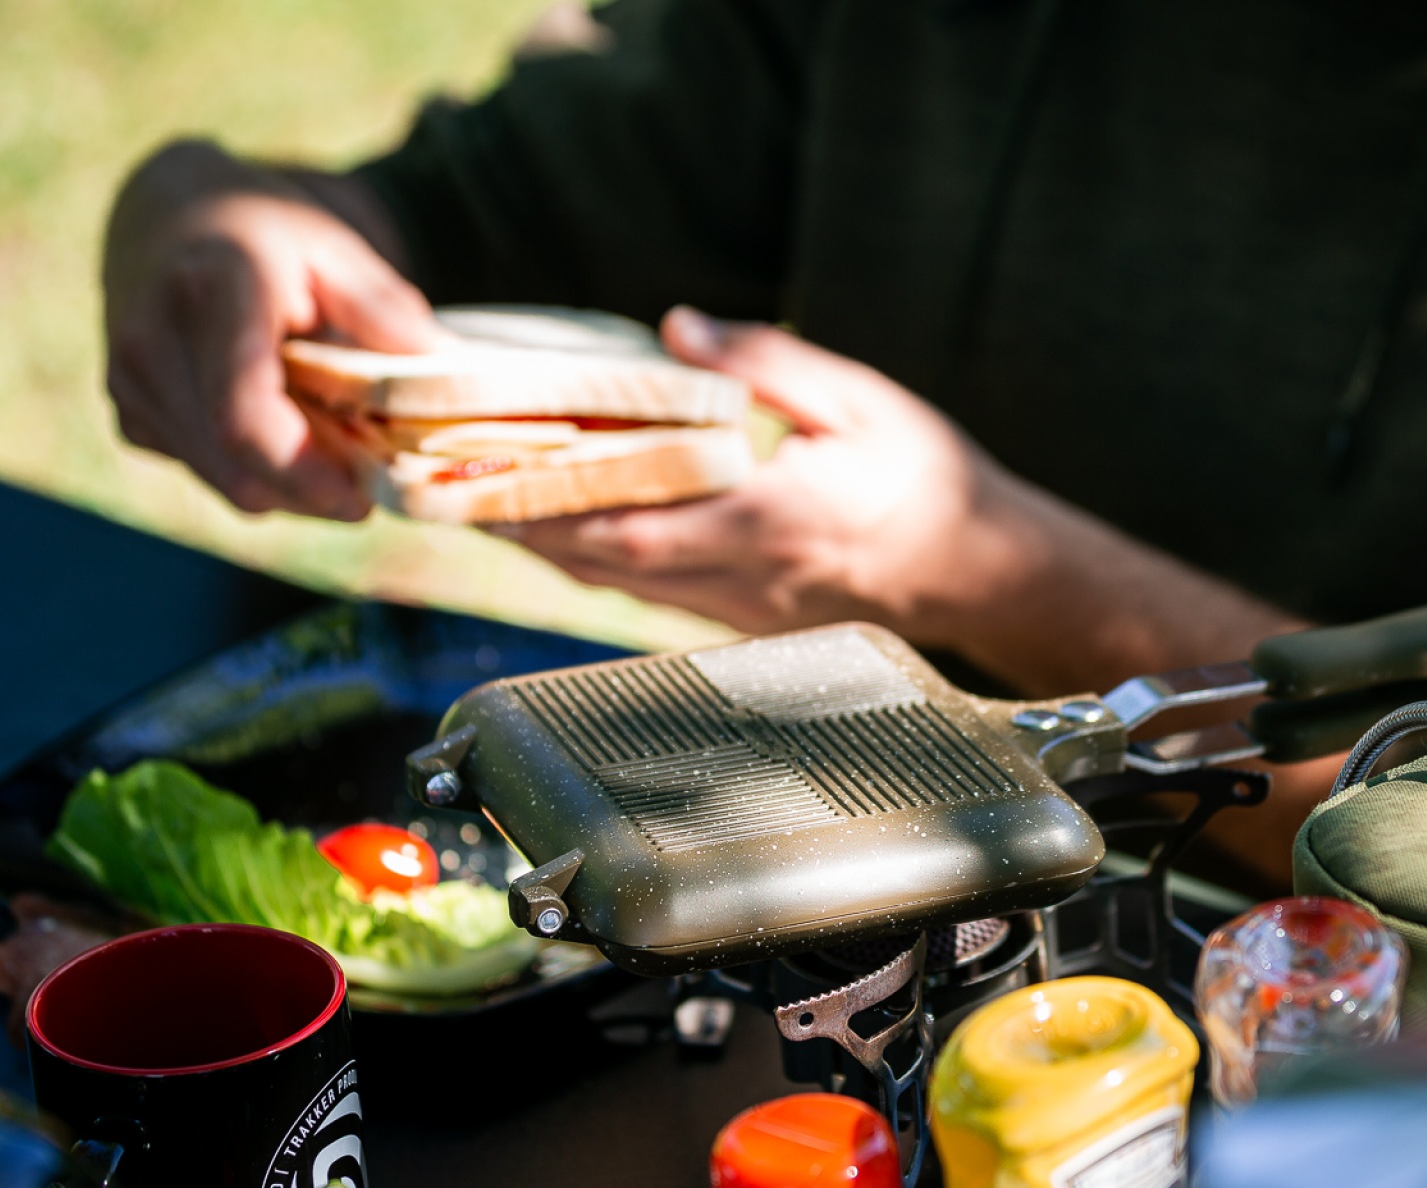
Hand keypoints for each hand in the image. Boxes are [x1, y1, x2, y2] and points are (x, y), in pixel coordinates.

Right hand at [102, 141, 439, 517]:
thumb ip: (385, 310)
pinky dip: (259, 471)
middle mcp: (153, 344)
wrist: (169, 214)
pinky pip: (210, 474)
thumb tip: (448, 368)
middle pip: (238, 467)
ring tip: (336, 443)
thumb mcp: (334, 248)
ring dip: (292, 486)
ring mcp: (132, 385)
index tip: (361, 500)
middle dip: (314, 491)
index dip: (304, 473)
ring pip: (227, 482)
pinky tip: (288, 429)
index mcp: (210, 292)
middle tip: (373, 477)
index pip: (243, 413)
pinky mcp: (131, 417)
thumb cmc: (267, 233)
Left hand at [504, 305, 1031, 648]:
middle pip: (604, 563)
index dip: (548, 509)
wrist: (980, 567)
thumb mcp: (858, 398)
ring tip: (480, 505)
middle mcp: (742, 576)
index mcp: (768, 517)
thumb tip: (677, 330)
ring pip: (620, 587)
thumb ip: (764, 364)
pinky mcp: (746, 617)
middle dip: (519, 528)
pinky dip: (596, 562)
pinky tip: (562, 532)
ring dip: (546, 549)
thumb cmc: (928, 477)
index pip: (632, 523)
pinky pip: (651, 594)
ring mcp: (741, 607)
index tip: (483, 477)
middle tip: (446, 490)